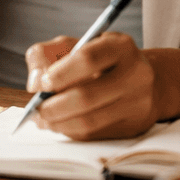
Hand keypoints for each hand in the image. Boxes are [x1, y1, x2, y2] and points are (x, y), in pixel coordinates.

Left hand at [24, 33, 159, 139]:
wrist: (144, 80)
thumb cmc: (101, 61)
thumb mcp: (75, 45)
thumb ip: (46, 54)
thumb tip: (34, 83)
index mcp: (120, 46)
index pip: (88, 59)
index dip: (60, 73)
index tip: (43, 83)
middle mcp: (135, 74)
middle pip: (86, 96)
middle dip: (53, 106)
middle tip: (37, 109)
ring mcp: (138, 103)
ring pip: (89, 121)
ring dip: (58, 123)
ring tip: (43, 119)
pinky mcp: (133, 126)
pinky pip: (94, 134)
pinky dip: (71, 131)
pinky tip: (60, 125)